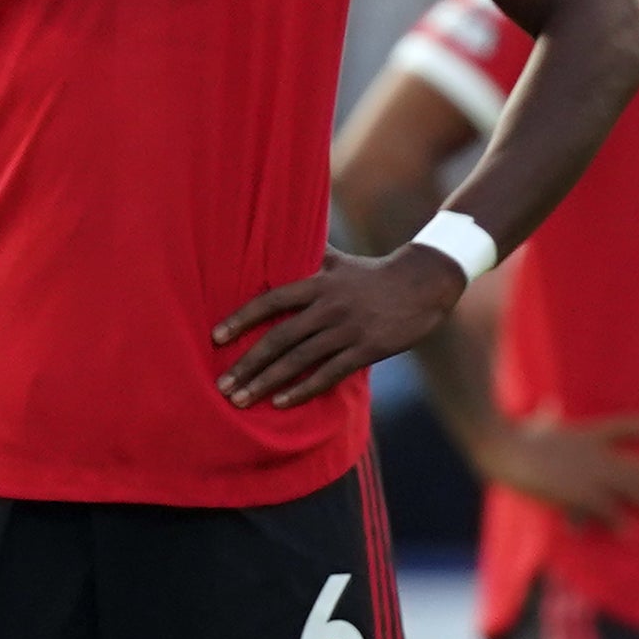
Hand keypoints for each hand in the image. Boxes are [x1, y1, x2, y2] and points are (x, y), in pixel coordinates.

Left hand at [213, 243, 466, 408]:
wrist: (424, 283)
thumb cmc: (374, 273)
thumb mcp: (339, 260)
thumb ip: (307, 256)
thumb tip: (277, 236)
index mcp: (318, 282)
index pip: (271, 301)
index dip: (241, 319)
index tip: (215, 338)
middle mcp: (329, 306)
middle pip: (279, 338)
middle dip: (247, 363)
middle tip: (222, 385)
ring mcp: (348, 329)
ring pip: (299, 360)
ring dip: (267, 382)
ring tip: (241, 400)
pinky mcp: (367, 349)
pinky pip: (329, 374)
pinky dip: (302, 390)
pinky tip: (281, 403)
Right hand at [479, 411, 638, 530]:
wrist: (503, 449)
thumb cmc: (515, 435)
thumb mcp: (536, 423)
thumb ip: (547, 416)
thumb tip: (548, 406)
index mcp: (589, 431)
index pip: (632, 426)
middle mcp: (596, 451)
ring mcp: (588, 472)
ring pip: (631, 487)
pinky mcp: (576, 493)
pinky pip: (605, 508)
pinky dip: (618, 520)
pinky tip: (630, 531)